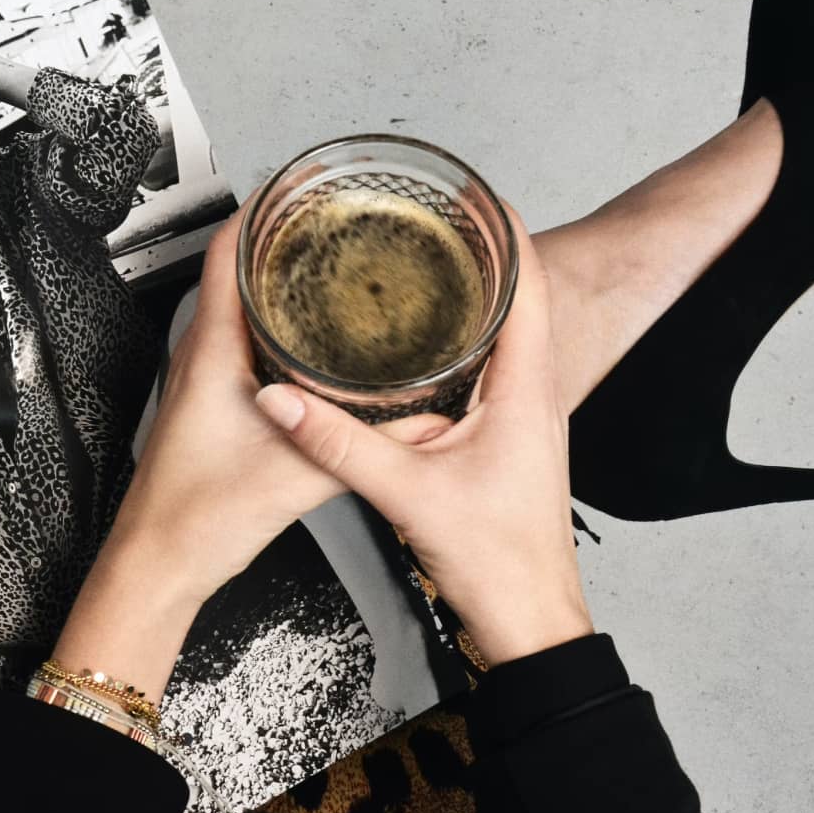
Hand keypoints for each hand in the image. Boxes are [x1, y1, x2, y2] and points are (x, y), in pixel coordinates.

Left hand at [51, 208, 448, 695]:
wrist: (158, 565)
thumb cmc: (196, 519)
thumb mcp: (297, 476)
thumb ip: (363, 444)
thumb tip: (427, 422)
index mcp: (213, 350)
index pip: (230, 249)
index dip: (267, 206)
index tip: (308, 184)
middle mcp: (203, 354)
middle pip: (241, 269)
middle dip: (290, 239)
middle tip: (341, 222)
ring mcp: (205, 379)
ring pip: (246, 308)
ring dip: (287, 282)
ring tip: (341, 268)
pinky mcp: (214, 406)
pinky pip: (250, 344)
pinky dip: (284, 326)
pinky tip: (321, 342)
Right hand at [252, 203, 593, 666]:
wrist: (529, 624)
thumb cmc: (499, 564)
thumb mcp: (408, 495)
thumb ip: (339, 444)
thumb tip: (282, 400)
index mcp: (526, 388)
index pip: (527, 282)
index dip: (502, 228)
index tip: (469, 188)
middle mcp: (532, 391)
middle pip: (515, 294)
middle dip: (475, 248)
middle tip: (430, 212)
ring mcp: (520, 414)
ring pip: (500, 330)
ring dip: (469, 291)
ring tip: (420, 259)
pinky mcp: (502, 436)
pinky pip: (485, 367)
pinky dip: (457, 337)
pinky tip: (419, 340)